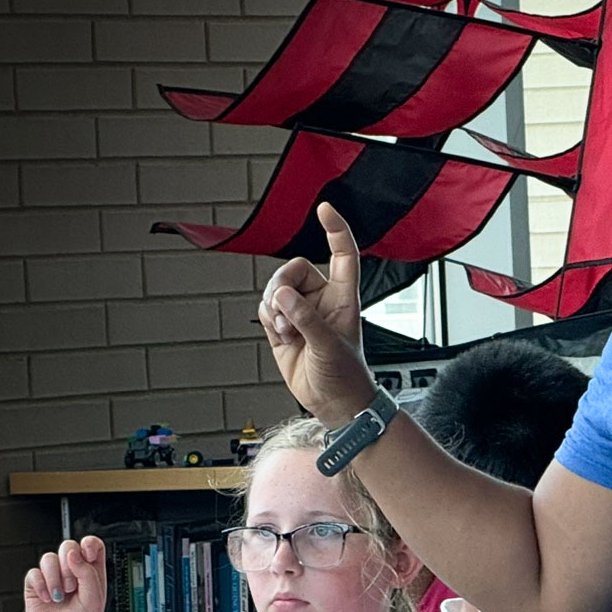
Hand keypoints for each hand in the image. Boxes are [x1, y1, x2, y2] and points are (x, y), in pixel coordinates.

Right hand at [23, 534, 107, 611]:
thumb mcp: (94, 599)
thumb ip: (88, 573)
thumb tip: (74, 554)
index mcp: (93, 573)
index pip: (93, 545)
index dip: (89, 544)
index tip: (87, 555)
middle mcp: (73, 572)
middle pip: (68, 546)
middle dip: (69, 564)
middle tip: (73, 585)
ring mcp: (53, 578)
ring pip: (49, 557)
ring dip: (55, 577)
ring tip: (60, 595)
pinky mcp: (36, 586)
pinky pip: (33, 572)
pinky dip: (41, 585)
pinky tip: (48, 599)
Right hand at [256, 203, 375, 426]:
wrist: (333, 402)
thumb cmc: (345, 375)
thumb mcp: (330, 346)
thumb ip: (306, 319)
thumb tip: (282, 296)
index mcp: (344, 297)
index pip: (342, 255)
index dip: (335, 231)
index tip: (324, 209)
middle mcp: (322, 300)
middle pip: (293, 270)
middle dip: (282, 287)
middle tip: (285, 311)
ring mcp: (301, 312)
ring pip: (275, 289)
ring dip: (274, 307)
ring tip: (287, 331)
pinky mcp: (282, 325)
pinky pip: (265, 307)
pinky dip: (267, 317)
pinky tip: (281, 335)